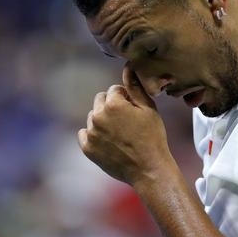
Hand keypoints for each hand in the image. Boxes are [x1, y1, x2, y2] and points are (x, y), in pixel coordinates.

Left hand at [78, 65, 173, 185]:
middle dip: (111, 107)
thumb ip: (135, 87)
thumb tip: (128, 67)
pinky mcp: (87, 148)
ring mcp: (91, 133)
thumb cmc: (152, 137)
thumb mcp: (149, 109)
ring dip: (103, 121)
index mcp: (112, 104)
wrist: (148, 169)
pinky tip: (109, 142)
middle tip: (126, 122)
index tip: (135, 111)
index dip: (126, 99)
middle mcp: (97, 116)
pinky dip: (94, 136)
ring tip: (120, 134)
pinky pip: (85, 134)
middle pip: (100, 101)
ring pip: (93, 117)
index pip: (114, 90)